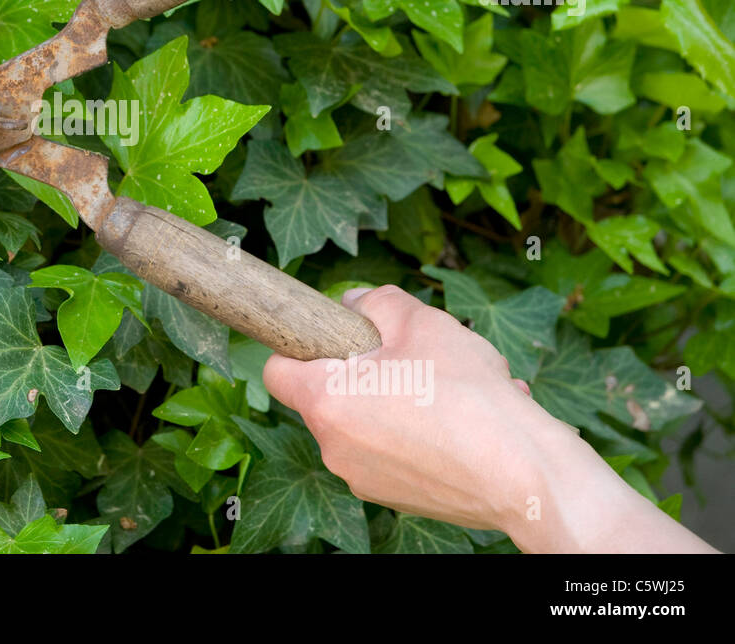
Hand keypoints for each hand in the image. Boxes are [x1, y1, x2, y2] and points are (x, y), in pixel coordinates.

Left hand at [264, 285, 718, 551]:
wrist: (525, 477)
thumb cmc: (468, 395)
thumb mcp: (422, 322)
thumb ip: (377, 303)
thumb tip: (354, 305)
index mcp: (325, 401)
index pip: (277, 369)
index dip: (301, 345)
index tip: (334, 337)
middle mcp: (333, 447)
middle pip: (328, 394)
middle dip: (365, 370)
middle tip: (413, 357)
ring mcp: (362, 479)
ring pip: (367, 422)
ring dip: (399, 399)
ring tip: (454, 389)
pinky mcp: (395, 498)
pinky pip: (395, 451)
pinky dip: (420, 432)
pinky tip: (466, 420)